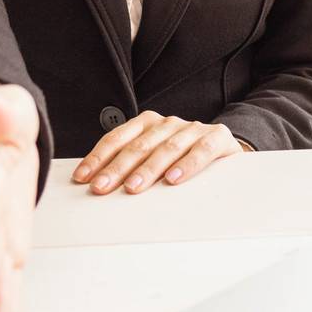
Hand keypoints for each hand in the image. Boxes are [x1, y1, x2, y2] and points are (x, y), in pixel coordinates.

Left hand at [71, 111, 247, 194]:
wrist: (228, 150)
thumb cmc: (184, 159)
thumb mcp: (155, 158)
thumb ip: (132, 166)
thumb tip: (97, 185)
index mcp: (148, 124)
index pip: (118, 138)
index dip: (98, 157)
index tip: (83, 178)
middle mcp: (168, 123)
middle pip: (138, 145)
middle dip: (117, 168)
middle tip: (102, 187)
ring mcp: (193, 129)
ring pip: (166, 148)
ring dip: (147, 169)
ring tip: (133, 187)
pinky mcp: (217, 138)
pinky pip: (201, 151)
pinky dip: (186, 165)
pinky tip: (173, 180)